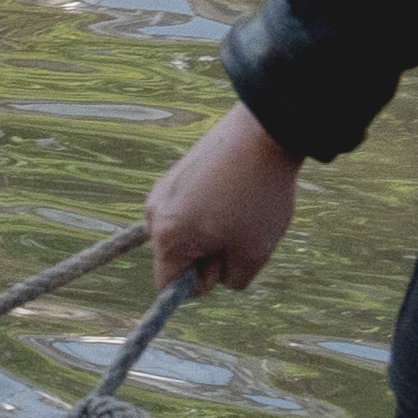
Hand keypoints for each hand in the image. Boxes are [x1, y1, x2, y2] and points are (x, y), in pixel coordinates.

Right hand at [144, 107, 302, 293]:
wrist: (264, 131)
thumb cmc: (259, 196)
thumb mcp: (254, 254)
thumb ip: (230, 280)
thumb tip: (213, 277)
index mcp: (167, 237)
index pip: (168, 286)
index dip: (202, 282)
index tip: (229, 258)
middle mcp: (154, 213)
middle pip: (177, 258)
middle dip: (208, 254)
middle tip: (241, 230)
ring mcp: (162, 190)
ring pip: (185, 234)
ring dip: (210, 232)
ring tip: (240, 207)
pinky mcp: (175, 173)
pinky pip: (187, 210)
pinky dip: (209, 210)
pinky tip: (234, 191)